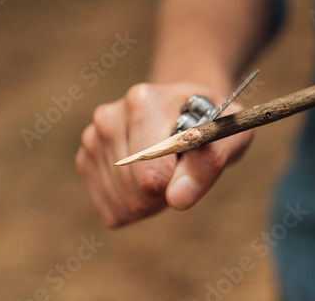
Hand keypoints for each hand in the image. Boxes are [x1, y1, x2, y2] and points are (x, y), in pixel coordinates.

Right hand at [75, 82, 252, 227]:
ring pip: (122, 206)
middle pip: (135, 194)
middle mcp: (109, 117)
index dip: (178, 183)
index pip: (151, 175)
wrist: (184, 110)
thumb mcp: (229, 135)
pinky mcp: (85, 161)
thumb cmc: (209, 122)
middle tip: (181, 168)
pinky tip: (145, 180)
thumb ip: (209, 163)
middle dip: (165, 194)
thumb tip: (178, 199)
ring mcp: (92, 140)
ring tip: (165, 170)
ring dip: (150, 202)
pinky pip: (111, 211)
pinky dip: (133, 207)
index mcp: (143, 102)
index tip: (191, 164)